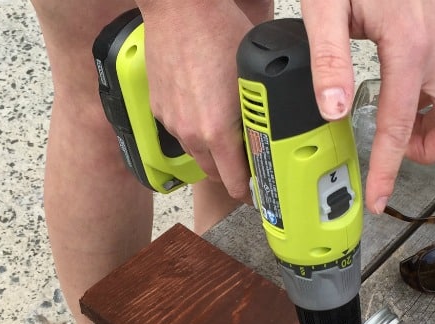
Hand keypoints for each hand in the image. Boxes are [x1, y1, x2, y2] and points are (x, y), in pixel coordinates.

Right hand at [137, 0, 256, 201]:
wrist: (180, 9)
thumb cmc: (218, 33)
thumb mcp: (254, 78)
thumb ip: (262, 115)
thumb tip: (275, 137)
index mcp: (216, 131)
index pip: (233, 183)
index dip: (248, 193)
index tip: (258, 195)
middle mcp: (191, 133)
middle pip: (214, 174)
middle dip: (232, 175)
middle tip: (248, 167)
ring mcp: (172, 122)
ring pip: (197, 153)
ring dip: (213, 153)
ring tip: (228, 136)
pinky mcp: (159, 109)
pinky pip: (180, 131)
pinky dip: (195, 130)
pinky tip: (205, 110)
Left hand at [300, 0, 434, 212]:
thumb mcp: (325, 6)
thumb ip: (328, 58)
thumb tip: (333, 110)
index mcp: (409, 44)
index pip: (401, 124)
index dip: (388, 168)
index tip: (378, 197)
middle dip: (433, 147)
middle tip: (396, 147)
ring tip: (395, 123)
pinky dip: (432, 100)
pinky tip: (400, 92)